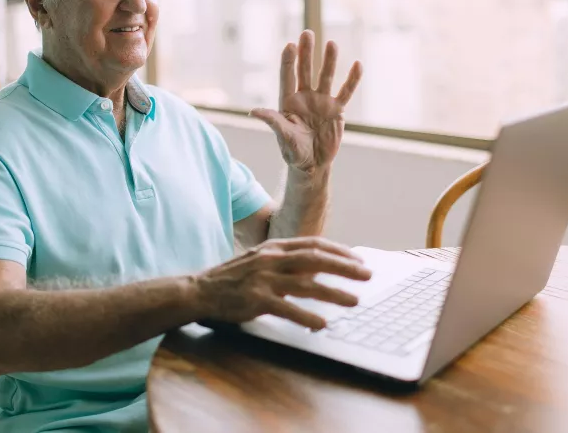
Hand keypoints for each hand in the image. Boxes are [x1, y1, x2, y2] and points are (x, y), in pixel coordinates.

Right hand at [193, 237, 371, 329]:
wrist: (200, 289)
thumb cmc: (233, 278)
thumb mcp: (260, 261)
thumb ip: (285, 263)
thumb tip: (317, 271)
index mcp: (274, 247)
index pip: (313, 244)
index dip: (339, 251)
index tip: (358, 260)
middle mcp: (271, 259)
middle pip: (315, 259)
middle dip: (345, 267)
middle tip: (367, 275)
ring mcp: (263, 279)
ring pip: (306, 284)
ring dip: (333, 293)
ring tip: (354, 301)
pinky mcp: (255, 299)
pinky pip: (286, 308)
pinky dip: (305, 316)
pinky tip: (321, 323)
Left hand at [251, 30, 362, 172]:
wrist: (312, 165)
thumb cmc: (293, 151)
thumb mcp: (283, 136)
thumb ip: (272, 122)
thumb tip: (253, 111)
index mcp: (288, 102)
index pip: (287, 77)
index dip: (288, 61)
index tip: (290, 45)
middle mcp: (304, 97)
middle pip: (305, 70)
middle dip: (306, 52)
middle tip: (307, 33)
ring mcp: (321, 102)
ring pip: (326, 77)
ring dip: (329, 61)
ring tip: (332, 44)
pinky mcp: (336, 110)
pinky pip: (345, 92)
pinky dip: (352, 80)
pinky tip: (357, 65)